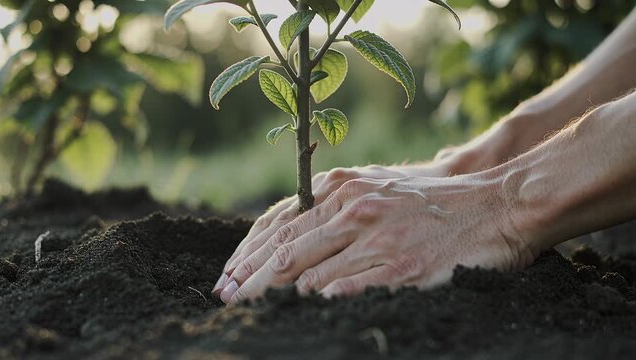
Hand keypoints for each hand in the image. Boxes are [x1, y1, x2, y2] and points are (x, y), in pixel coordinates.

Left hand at [212, 163, 448, 299]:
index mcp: (343, 188)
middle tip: (225, 298)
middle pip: (287, 251)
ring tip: (252, 311)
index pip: (281, 225)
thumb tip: (289, 231)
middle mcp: (355, 210)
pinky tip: (302, 311)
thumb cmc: (425, 198)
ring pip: (313, 274)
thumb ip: (331, 204)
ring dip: (277, 296)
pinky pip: (351, 289)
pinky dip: (323, 301)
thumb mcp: (372, 186)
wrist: (492, 203)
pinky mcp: (403, 267)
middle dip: (249, 278)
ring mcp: (379, 239)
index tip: (227, 275)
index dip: (248, 253)